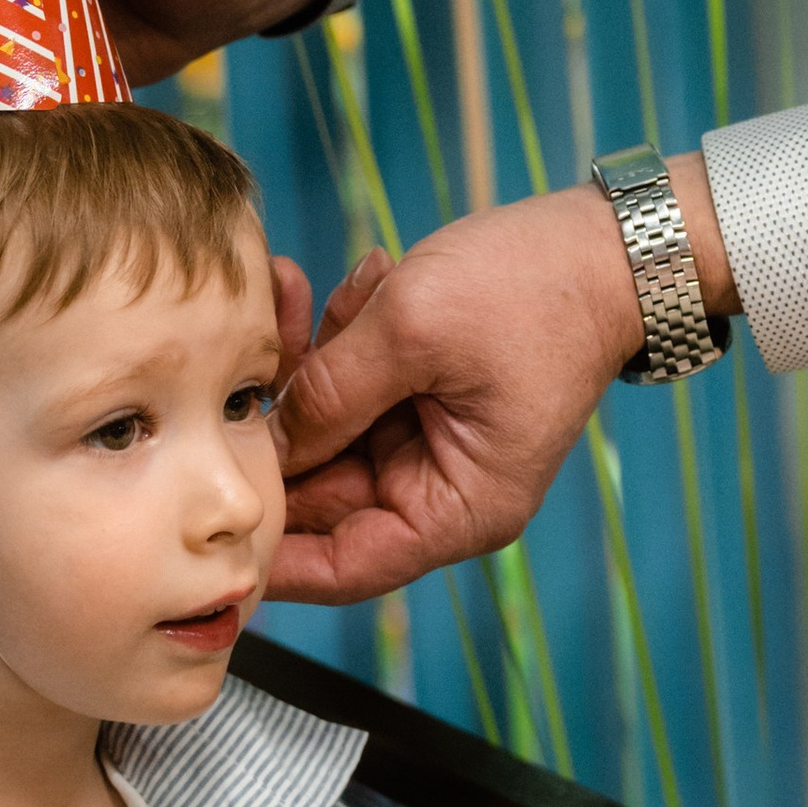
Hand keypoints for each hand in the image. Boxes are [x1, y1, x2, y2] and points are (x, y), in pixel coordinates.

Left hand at [269, 158, 735, 600]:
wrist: (602, 241)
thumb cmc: (534, 290)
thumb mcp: (413, 331)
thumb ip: (328, 393)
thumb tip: (260, 440)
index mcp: (459, 508)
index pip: (344, 565)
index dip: (271, 554)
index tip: (205, 526)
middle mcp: (443, 491)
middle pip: (323, 490)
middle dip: (281, 422)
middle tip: (236, 361)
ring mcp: (430, 443)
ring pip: (329, 428)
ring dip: (311, 360)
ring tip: (303, 293)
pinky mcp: (421, 398)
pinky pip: (354, 387)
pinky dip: (340, 339)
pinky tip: (362, 281)